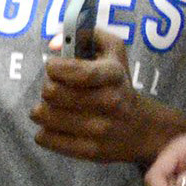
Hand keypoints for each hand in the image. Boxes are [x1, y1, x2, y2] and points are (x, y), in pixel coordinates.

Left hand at [33, 29, 173, 164]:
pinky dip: (44, 130)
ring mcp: (99, 130)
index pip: (77, 72)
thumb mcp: (114, 51)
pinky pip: (44, 137)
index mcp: (114, 75)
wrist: (143, 129)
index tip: (54, 66)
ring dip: (42, 108)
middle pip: (51, 92)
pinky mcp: (87, 151)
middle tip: (56, 89)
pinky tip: (57, 125)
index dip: (55, 67)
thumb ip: (85, 34)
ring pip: (43, 115)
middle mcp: (109, 103)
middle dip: (48, 87)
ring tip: (55, 107)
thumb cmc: (119, 84)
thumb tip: (52, 43)